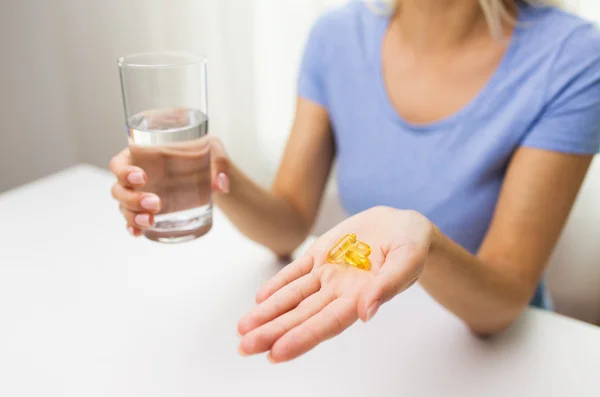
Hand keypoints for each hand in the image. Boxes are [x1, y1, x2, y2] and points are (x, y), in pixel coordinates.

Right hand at [108, 136, 229, 235]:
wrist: (211, 173)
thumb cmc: (205, 153)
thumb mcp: (214, 148)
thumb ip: (219, 162)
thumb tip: (221, 185)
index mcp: (143, 155)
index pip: (119, 163)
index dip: (123, 171)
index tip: (142, 177)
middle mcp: (136, 176)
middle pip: (119, 189)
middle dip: (132, 199)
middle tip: (156, 203)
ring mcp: (140, 195)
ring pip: (124, 207)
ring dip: (133, 216)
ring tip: (151, 221)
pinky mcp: (148, 210)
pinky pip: (133, 220)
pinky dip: (133, 227)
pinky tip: (139, 233)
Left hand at [237, 206, 435, 362]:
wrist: (403, 224)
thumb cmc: (412, 244)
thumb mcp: (408, 260)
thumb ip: (388, 285)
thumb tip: (367, 312)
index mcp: (361, 297)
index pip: (327, 323)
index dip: (302, 338)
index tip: (277, 353)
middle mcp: (339, 290)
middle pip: (301, 315)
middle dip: (273, 331)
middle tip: (246, 347)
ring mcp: (327, 273)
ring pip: (292, 296)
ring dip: (268, 312)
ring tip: (242, 329)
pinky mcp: (321, 253)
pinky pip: (296, 271)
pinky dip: (278, 284)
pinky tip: (260, 299)